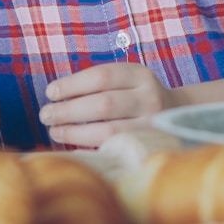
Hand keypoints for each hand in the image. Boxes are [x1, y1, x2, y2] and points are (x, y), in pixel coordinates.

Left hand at [39, 62, 175, 148]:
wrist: (178, 113)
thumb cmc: (136, 95)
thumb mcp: (125, 79)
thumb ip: (98, 83)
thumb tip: (55, 95)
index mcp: (140, 75)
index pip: (101, 76)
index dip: (72, 84)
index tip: (50, 92)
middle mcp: (149, 98)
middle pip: (103, 104)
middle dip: (69, 110)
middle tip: (45, 114)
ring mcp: (152, 124)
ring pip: (109, 131)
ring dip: (75, 132)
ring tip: (54, 131)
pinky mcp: (149, 146)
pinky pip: (115, 149)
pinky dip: (90, 148)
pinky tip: (73, 147)